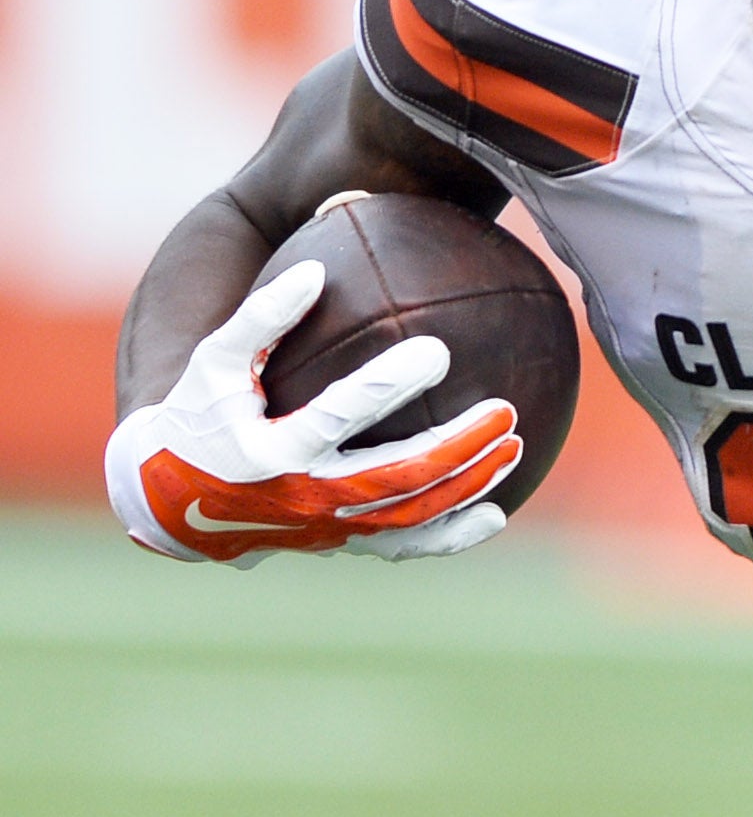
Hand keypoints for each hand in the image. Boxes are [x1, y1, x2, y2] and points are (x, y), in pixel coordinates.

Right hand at [106, 259, 520, 564]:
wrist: (174, 503)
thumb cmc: (198, 416)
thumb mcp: (215, 364)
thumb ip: (260, 318)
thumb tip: (315, 270)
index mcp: (272, 450)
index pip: (341, 414)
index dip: (388, 384)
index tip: (438, 349)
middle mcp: (305, 496)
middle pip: (398, 474)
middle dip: (456, 444)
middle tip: (505, 410)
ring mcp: (329, 528)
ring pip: (413, 513)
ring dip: (468, 483)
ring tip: (514, 445)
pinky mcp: (344, 544)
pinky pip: (407, 546)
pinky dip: (452, 536)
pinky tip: (496, 513)